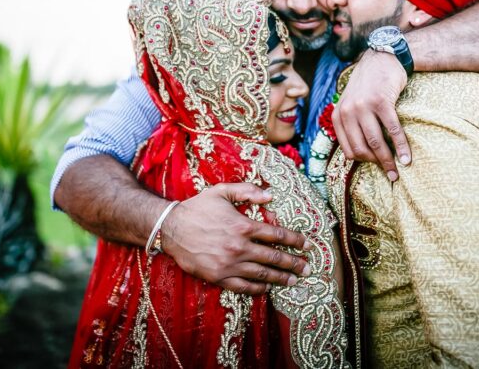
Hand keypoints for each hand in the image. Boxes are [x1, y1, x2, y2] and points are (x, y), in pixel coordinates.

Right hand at [160, 183, 311, 295]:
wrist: (171, 228)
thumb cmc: (198, 207)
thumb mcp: (222, 191)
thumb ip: (247, 191)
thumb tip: (271, 196)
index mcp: (243, 225)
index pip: (277, 235)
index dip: (295, 240)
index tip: (307, 245)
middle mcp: (239, 247)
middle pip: (274, 258)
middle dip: (294, 263)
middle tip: (308, 269)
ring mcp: (229, 264)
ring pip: (261, 274)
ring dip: (280, 278)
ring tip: (294, 281)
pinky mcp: (218, 277)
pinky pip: (243, 287)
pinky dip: (257, 289)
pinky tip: (267, 288)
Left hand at [332, 49, 410, 180]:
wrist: (381, 58)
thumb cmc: (368, 85)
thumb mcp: (351, 103)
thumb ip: (351, 124)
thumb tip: (361, 154)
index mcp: (338, 116)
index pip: (348, 149)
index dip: (363, 162)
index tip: (376, 168)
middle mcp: (347, 112)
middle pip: (362, 149)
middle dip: (377, 165)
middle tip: (390, 175)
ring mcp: (363, 106)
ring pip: (376, 142)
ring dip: (389, 160)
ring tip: (398, 170)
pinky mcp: (381, 102)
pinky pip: (392, 130)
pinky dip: (401, 146)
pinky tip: (406, 157)